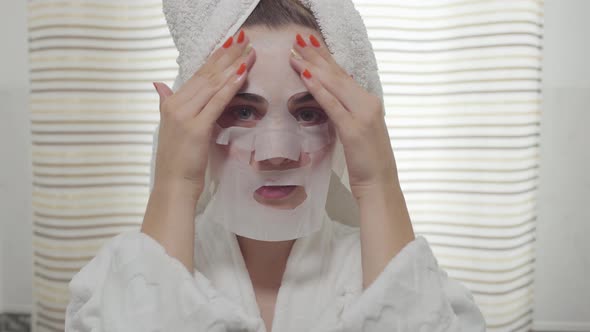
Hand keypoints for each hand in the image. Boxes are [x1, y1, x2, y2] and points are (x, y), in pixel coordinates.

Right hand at [152, 30, 255, 197]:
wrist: (173, 185)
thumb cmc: (177, 160)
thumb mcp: (170, 127)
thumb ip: (166, 103)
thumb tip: (159, 85)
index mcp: (171, 103)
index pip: (197, 75)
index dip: (216, 59)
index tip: (231, 45)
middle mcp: (176, 104)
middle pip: (206, 75)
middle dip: (227, 56)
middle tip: (245, 40)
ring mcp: (185, 115)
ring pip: (212, 84)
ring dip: (233, 66)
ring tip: (248, 51)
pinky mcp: (196, 127)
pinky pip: (217, 102)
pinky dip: (230, 86)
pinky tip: (241, 73)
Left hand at [289, 33, 399, 199]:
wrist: (380, 183)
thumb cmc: (368, 161)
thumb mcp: (359, 131)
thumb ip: (348, 113)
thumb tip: (330, 101)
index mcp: (369, 102)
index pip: (344, 75)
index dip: (326, 59)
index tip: (310, 45)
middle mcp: (368, 103)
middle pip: (338, 74)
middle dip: (316, 56)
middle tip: (297, 40)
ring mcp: (362, 115)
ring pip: (334, 84)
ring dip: (312, 66)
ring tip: (295, 52)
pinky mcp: (353, 129)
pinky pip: (332, 104)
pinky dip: (317, 89)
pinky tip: (304, 76)